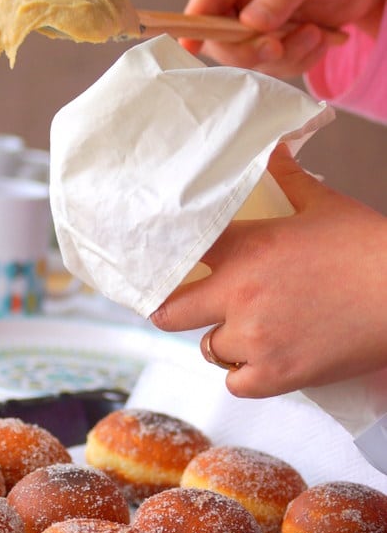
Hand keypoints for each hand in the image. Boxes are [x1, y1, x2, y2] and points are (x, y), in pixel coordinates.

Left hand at [150, 145, 386, 397]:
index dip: (170, 261)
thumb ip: (289, 178)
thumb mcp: (325, 205)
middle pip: (172, 313)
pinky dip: (245, 376)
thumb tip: (275, 148)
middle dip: (174, 310)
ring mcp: (255, 340)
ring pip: (208, 349)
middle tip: (184, 309)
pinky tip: (262, 361)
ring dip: (222, 341)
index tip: (165, 269)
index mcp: (245, 248)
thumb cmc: (369, 247)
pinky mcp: (276, 375)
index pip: (183, 254)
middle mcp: (238, 295)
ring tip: (245, 333)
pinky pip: (236, 384)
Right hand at [182, 0, 386, 76]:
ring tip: (316, 32)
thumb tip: (251, 24)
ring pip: (252, 59)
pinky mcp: (280, 43)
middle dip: (250, 49)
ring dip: (285, 55)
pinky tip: (323, 38)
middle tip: (278, 46)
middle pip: (223, 40)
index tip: (191, 46)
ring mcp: (261, 24)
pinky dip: (301, 61)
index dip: (195, 23)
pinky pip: (278, 68)